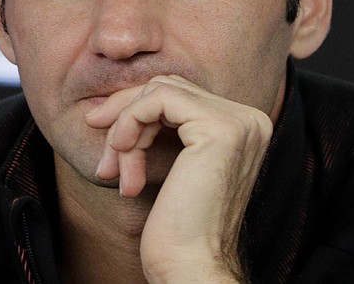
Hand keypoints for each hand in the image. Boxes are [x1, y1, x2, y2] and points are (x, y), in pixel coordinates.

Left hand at [84, 75, 272, 282]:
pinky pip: (157, 99)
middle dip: (126, 117)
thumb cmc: (178, 229)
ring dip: (125, 128)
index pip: (181, 95)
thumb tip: (122, 100)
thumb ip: (167, 128)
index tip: (110, 145)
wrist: (191, 268)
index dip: (137, 113)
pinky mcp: (218, 128)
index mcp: (244, 128)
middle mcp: (249, 120)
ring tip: (115, 171)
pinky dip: (129, 123)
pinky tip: (123, 159)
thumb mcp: (175, 166)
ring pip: (160, 90)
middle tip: (105, 158)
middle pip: (170, 87)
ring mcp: (238, 122)